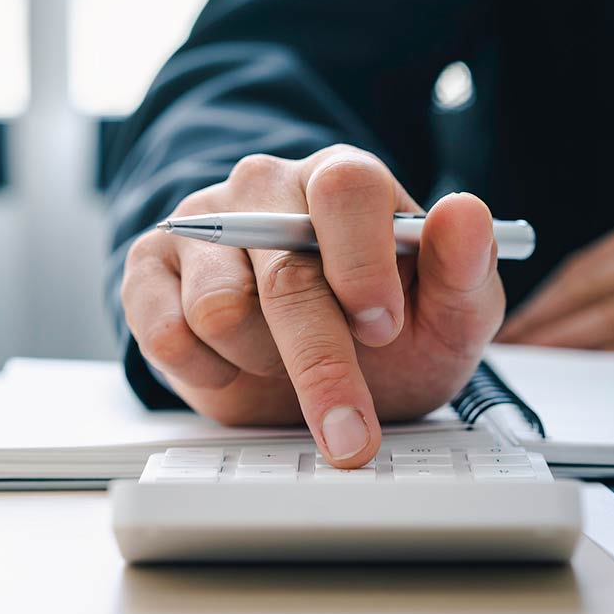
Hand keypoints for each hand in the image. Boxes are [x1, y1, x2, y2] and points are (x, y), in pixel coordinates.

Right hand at [120, 145, 504, 467]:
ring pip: (218, 309)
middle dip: (322, 366)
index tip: (383, 329)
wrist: (309, 360)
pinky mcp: (148, 267)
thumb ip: (464, 270)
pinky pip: (165, 332)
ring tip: (284, 361)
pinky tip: (233, 363)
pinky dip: (207, 370)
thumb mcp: (446, 315)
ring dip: (262, 361)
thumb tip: (465, 215)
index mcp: (340, 178)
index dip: (362, 264)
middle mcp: (264, 188)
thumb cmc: (382, 331)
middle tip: (351, 435)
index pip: (345, 188)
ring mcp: (199, 224)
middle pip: (283, 274)